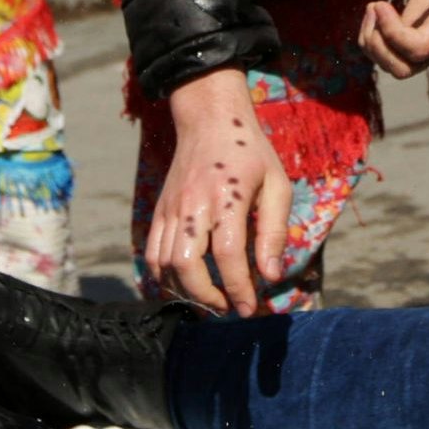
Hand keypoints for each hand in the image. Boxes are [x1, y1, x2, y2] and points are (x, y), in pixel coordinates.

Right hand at [146, 70, 292, 315]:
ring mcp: (170, 208)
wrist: (209, 119)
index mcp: (227, 196)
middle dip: (206, 296)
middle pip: (187, 265)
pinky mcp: (159, 210)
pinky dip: (163, 275)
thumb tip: (270, 276)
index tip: (249, 308)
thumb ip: (275, 231)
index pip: (228, 255)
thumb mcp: (277, 185)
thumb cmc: (250, 153)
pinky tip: (184, 283)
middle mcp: (193, 204)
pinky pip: (152, 252)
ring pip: (165, 263)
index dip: (238, 288)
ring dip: (185, 290)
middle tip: (227, 307)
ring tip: (210, 298)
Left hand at [356, 0, 428, 74]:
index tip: (381, 4)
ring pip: (391, 65)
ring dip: (372, 41)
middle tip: (375, 7)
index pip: (419, 49)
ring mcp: (424, 43)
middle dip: (379, 45)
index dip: (394, 33)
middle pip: (403, 68)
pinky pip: (386, 53)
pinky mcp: (411, 37)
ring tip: (373, 7)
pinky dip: (371, 37)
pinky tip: (375, 10)